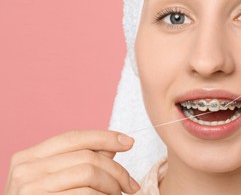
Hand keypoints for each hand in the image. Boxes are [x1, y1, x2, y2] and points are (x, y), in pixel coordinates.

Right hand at [4, 130, 139, 194]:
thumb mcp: (56, 179)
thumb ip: (81, 160)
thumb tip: (114, 145)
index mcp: (30, 157)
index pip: (74, 137)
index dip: (105, 136)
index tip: (129, 142)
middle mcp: (26, 168)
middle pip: (87, 156)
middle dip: (117, 169)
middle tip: (130, 185)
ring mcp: (30, 187)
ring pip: (89, 173)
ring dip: (112, 185)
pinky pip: (85, 194)